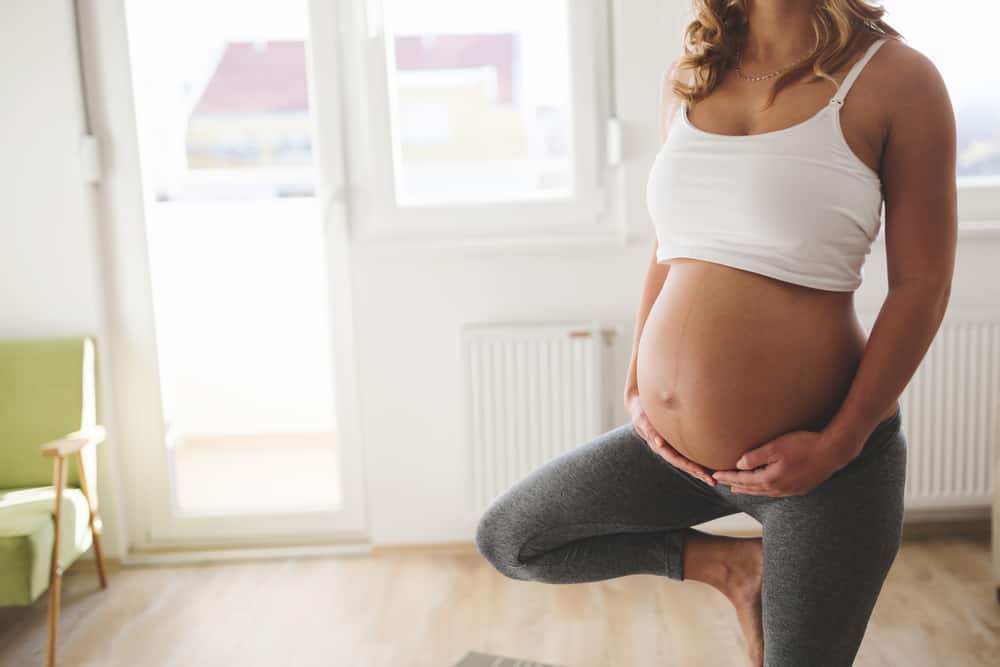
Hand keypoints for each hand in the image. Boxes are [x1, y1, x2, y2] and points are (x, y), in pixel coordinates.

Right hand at [626, 391, 715, 486]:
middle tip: (713, 482)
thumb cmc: (640, 411)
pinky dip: (697, 461)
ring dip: (699, 471)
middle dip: (698, 473)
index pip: (675, 459)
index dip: (689, 467)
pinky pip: (687, 454)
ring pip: (686, 461)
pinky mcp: (675, 442)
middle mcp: (665, 449)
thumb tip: (659, 443)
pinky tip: (709, 465)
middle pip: (683, 465)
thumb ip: (649, 430)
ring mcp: (670, 447)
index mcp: (658, 446)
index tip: (702, 473)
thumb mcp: (642, 419)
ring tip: (714, 479)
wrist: (639, 407)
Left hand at [710, 429, 852, 496]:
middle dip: (735, 485)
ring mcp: (790, 490)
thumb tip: (739, 463)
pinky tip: (764, 487)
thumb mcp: (776, 447)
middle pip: (751, 488)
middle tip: (721, 482)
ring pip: (763, 492)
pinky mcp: (800, 488)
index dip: (728, 477)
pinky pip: (775, 492)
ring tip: (737, 487)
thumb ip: (755, 456)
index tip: (715, 475)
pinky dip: (764, 490)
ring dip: (749, 489)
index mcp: (770, 479)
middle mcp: (779, 488)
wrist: (833, 452)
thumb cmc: (804, 445)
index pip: (743, 480)